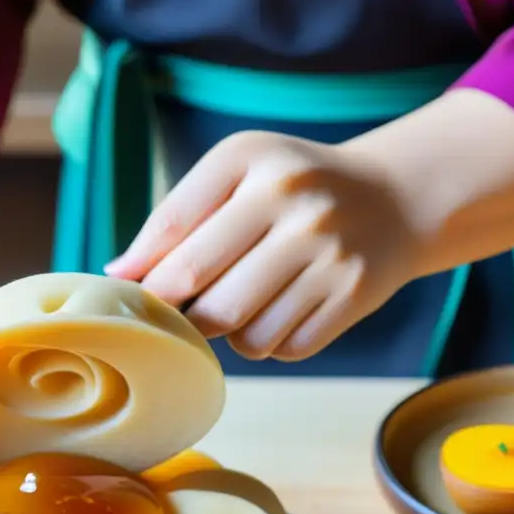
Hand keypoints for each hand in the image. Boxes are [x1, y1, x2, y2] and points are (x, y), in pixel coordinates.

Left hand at [105, 131, 422, 360]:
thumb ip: (176, 217)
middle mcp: (296, 205)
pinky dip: (270, 344)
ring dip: (230, 334)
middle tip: (184, 313)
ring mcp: (330, 253)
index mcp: (253, 164)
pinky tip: (278, 314)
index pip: (173, 232)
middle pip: (205, 298)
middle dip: (183, 317)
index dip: (147, 277)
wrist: (394, 198)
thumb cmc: (293, 187)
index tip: (137, 297)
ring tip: (240, 306)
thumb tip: (119, 273)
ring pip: (245, 335)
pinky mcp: (355, 295)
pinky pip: (285, 349)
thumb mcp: (237, 173)